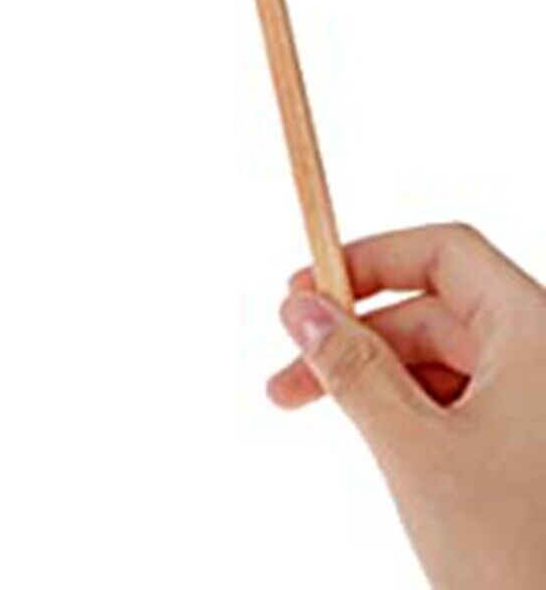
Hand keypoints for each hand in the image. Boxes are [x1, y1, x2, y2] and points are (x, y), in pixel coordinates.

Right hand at [268, 224, 545, 587]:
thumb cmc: (519, 556)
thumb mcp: (413, 449)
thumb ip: (352, 367)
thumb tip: (301, 307)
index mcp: (536, 335)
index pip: (445, 253)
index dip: (371, 259)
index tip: (307, 288)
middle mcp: (544, 356)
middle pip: (432, 309)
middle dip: (354, 335)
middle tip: (288, 369)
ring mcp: (539, 398)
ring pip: (439, 357)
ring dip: (372, 375)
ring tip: (312, 406)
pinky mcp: (532, 441)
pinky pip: (458, 398)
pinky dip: (405, 407)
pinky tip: (371, 435)